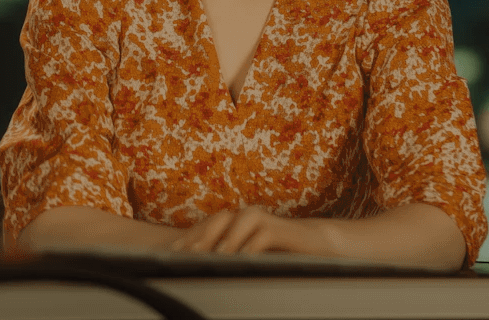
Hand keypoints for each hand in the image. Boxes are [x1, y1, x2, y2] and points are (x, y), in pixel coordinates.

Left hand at [168, 206, 331, 256]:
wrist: (315, 245)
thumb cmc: (279, 253)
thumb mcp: (249, 257)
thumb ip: (229, 260)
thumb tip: (201, 270)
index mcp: (237, 222)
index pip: (209, 226)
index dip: (191, 238)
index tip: (174, 254)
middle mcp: (249, 216)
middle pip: (220, 220)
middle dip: (202, 237)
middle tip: (185, 256)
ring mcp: (266, 220)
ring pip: (241, 222)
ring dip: (226, 239)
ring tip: (213, 257)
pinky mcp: (283, 230)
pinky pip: (265, 234)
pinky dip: (252, 245)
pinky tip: (243, 258)